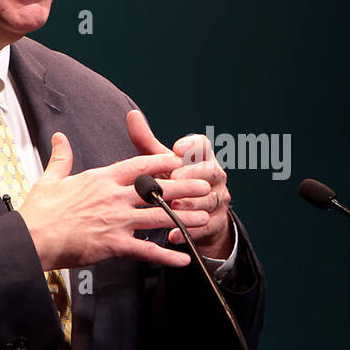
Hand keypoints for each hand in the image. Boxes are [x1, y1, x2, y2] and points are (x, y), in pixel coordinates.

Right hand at [18, 129, 214, 269]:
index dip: (161, 162)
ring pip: (158, 217)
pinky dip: (167, 256)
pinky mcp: (114, 244)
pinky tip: (184, 258)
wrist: (31, 238)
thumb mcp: (51, 179)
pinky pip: (147, 250)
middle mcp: (114, 197)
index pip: (138, 165)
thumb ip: (61, 158)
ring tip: (204, 218)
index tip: (178, 160)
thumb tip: (60, 138)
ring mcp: (116, 220)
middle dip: (184, 186)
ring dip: (183, 218)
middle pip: (156, 189)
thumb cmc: (39, 212)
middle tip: (205, 185)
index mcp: (101, 179)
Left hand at [126, 112, 232, 258]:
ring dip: (191, 203)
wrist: (192, 214)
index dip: (192, 145)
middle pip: (211, 171)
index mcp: (202, 157)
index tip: (177, 148)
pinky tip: (173, 235)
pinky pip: (206, 226)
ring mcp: (218, 199)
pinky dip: (190, 231)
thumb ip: (147, 141)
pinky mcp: (216, 223)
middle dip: (193, 175)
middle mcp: (215, 176)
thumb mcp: (162, 163)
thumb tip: (131, 114)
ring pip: (209, 200)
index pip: (203, 145)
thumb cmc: (174, 181)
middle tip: (174, 179)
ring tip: (174, 206)